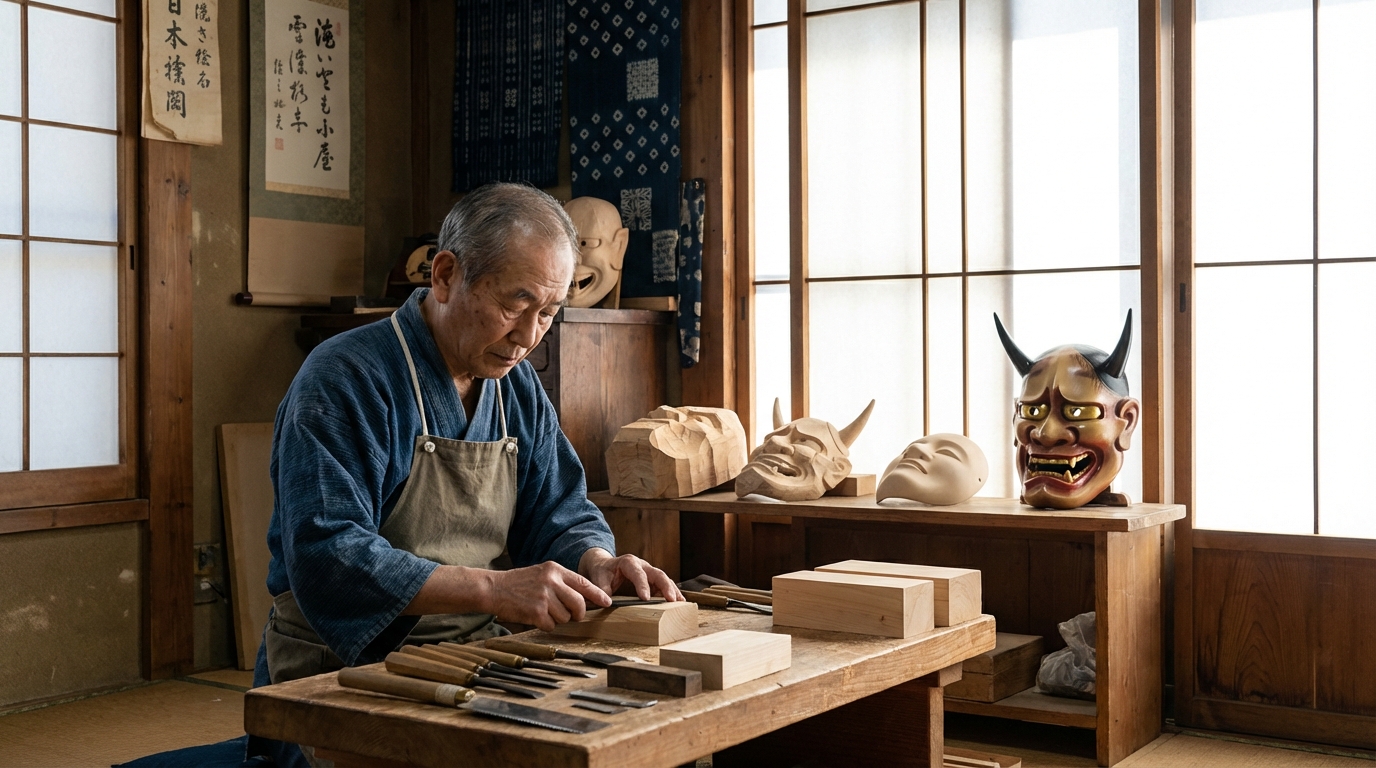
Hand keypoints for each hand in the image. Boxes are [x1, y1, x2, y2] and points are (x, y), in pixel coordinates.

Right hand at [482, 562, 611, 631]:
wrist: (494, 588)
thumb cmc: (519, 583)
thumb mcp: (542, 573)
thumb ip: (561, 582)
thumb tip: (583, 597)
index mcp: (555, 570)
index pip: (583, 583)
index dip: (597, 595)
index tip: (607, 602)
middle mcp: (551, 581)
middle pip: (579, 603)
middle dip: (578, 614)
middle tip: (572, 616)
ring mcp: (544, 596)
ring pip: (565, 617)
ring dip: (557, 619)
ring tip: (544, 611)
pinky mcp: (535, 611)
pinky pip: (551, 625)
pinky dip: (545, 625)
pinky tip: (535, 617)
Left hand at [579, 548, 683, 601]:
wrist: (604, 566)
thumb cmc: (602, 572)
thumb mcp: (598, 578)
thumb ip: (602, 589)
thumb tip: (607, 603)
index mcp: (628, 562)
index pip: (638, 573)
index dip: (642, 585)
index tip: (645, 598)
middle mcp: (642, 565)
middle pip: (657, 573)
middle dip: (665, 586)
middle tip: (672, 599)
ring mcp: (649, 572)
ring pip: (664, 579)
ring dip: (672, 591)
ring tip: (681, 603)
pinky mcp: (652, 581)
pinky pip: (664, 586)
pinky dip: (671, 594)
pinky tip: (678, 604)